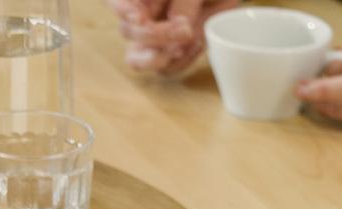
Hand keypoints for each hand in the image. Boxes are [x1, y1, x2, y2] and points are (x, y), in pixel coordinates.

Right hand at [108, 0, 238, 74]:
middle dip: (155, 35)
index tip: (139, 18)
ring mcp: (153, 39)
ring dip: (156, 58)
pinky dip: (181, 62)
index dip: (122, 10)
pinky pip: (165, 68)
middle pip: (128, 31)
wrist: (225, 0)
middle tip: (185, 29)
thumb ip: (184, 1)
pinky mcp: (170, 55)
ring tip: (180, 49)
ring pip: (136, 59)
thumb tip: (177, 22)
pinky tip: (197, 44)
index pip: (116, 1)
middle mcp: (141, 16)